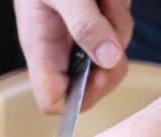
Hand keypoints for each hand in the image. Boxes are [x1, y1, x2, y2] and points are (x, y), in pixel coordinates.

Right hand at [14, 0, 133, 112]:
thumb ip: (84, 24)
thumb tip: (108, 60)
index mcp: (41, 49)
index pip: (54, 100)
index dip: (77, 99)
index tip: (98, 75)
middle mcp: (61, 49)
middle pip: (91, 85)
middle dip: (110, 60)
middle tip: (110, 29)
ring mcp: (82, 37)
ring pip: (112, 58)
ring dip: (118, 27)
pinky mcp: (99, 23)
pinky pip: (119, 33)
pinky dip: (119, 13)